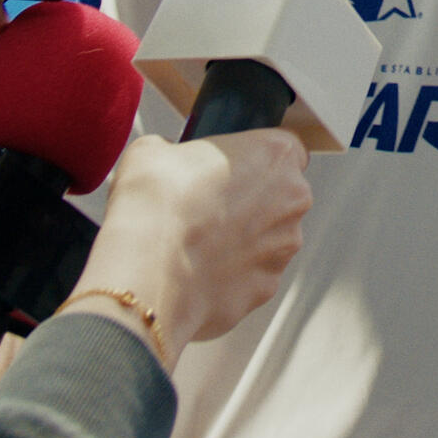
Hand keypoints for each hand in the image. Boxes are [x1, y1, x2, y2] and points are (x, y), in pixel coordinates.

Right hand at [67, 130, 312, 360]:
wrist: (145, 272)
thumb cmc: (155, 205)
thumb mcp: (151, 152)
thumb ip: (174, 150)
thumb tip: (166, 160)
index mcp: (275, 155)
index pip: (284, 148)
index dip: (254, 158)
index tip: (228, 167)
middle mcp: (292, 201)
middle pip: (280, 195)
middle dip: (249, 200)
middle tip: (205, 206)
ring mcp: (283, 249)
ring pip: (268, 239)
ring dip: (240, 239)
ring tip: (195, 242)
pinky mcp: (268, 288)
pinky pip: (252, 275)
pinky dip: (230, 274)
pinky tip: (196, 271)